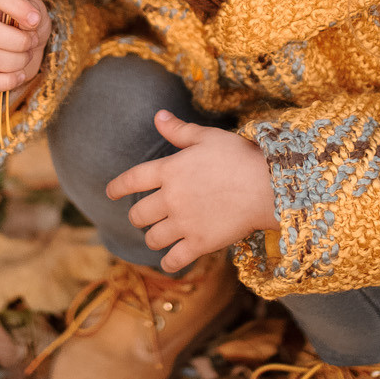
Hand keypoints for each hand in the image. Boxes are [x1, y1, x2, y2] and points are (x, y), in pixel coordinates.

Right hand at [0, 0, 50, 93]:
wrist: (27, 44)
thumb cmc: (26, 22)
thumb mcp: (34, 9)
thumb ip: (33, 10)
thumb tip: (31, 21)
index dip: (17, 7)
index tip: (35, 19)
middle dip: (18, 40)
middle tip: (32, 41)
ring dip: (16, 60)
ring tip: (27, 55)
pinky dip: (8, 81)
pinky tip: (20, 73)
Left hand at [106, 110, 278, 273]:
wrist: (268, 186)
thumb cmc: (240, 156)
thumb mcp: (208, 137)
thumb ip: (179, 130)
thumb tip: (158, 116)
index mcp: (169, 170)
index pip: (132, 179)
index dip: (118, 187)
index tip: (111, 192)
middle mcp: (170, 198)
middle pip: (139, 214)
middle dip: (139, 217)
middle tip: (144, 217)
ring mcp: (184, 223)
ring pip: (152, 238)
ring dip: (153, 238)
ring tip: (160, 236)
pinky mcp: (200, 243)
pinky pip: (173, 260)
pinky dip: (169, 262)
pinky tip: (171, 260)